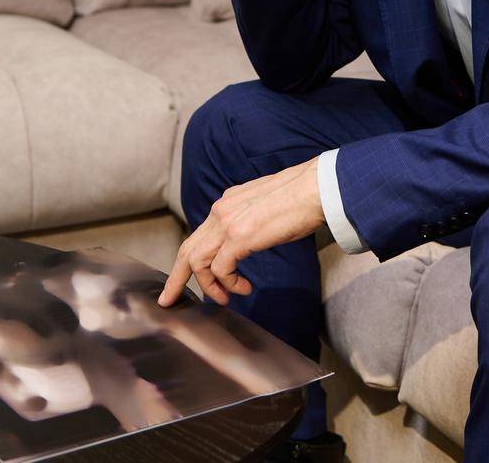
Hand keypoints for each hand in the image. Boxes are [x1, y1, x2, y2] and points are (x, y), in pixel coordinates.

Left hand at [157, 156, 325, 306]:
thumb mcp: (265, 208)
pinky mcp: (239, 236)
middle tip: (170, 300)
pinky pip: (220, 268)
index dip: (187, 259)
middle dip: (176, 278)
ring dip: (209, 286)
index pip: (199, 235)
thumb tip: (251, 239)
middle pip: (187, 249)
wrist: (317, 188)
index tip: (182, 277)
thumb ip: (250, 221)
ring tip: (224, 299)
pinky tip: (244, 288)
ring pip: (198, 261)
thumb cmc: (302, 199)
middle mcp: (222, 210)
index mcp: (228, 202)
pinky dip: (228, 284)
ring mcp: (228, 222)